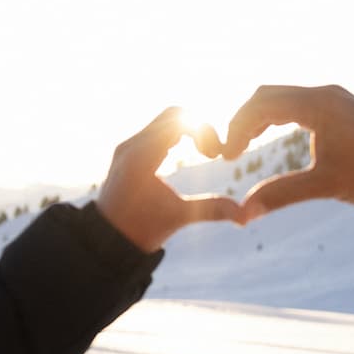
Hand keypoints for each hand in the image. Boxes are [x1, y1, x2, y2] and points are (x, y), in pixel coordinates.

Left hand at [97, 108, 243, 251]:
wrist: (107, 240)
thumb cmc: (142, 230)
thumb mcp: (180, 217)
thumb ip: (213, 210)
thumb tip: (246, 215)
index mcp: (142, 157)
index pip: (179, 121)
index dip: (205, 131)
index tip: (216, 154)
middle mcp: (132, 145)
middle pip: (174, 114)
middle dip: (200, 127)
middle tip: (212, 152)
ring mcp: (128, 145)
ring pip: (165, 119)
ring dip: (189, 129)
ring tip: (204, 153)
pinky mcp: (128, 150)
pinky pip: (156, 129)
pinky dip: (177, 134)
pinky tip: (190, 152)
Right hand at [220, 85, 353, 220]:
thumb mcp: (324, 185)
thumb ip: (281, 194)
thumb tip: (243, 213)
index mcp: (317, 104)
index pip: (261, 104)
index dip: (238, 128)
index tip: (227, 156)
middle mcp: (324, 94)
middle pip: (268, 95)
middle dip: (244, 120)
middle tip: (230, 150)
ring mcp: (334, 98)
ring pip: (283, 98)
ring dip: (260, 118)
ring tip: (244, 146)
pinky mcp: (341, 107)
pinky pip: (298, 103)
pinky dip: (278, 116)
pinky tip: (271, 136)